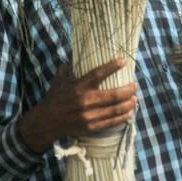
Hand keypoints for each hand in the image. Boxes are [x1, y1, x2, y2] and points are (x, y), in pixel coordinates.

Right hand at [19, 57, 136, 153]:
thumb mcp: (60, 79)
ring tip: (134, 98)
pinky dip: (122, 117)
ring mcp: (89, 116)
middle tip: (135, 85)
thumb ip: (70, 66)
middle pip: (113, 96)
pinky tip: (128, 113)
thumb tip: (79, 52)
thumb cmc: (55, 97)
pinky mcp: (91, 127)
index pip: (98, 75)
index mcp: (78, 87)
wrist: (46, 122)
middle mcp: (85, 102)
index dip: (112, 67)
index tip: (123, 61)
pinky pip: (111, 122)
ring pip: (115, 110)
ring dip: (128, 104)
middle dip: (128, 90)